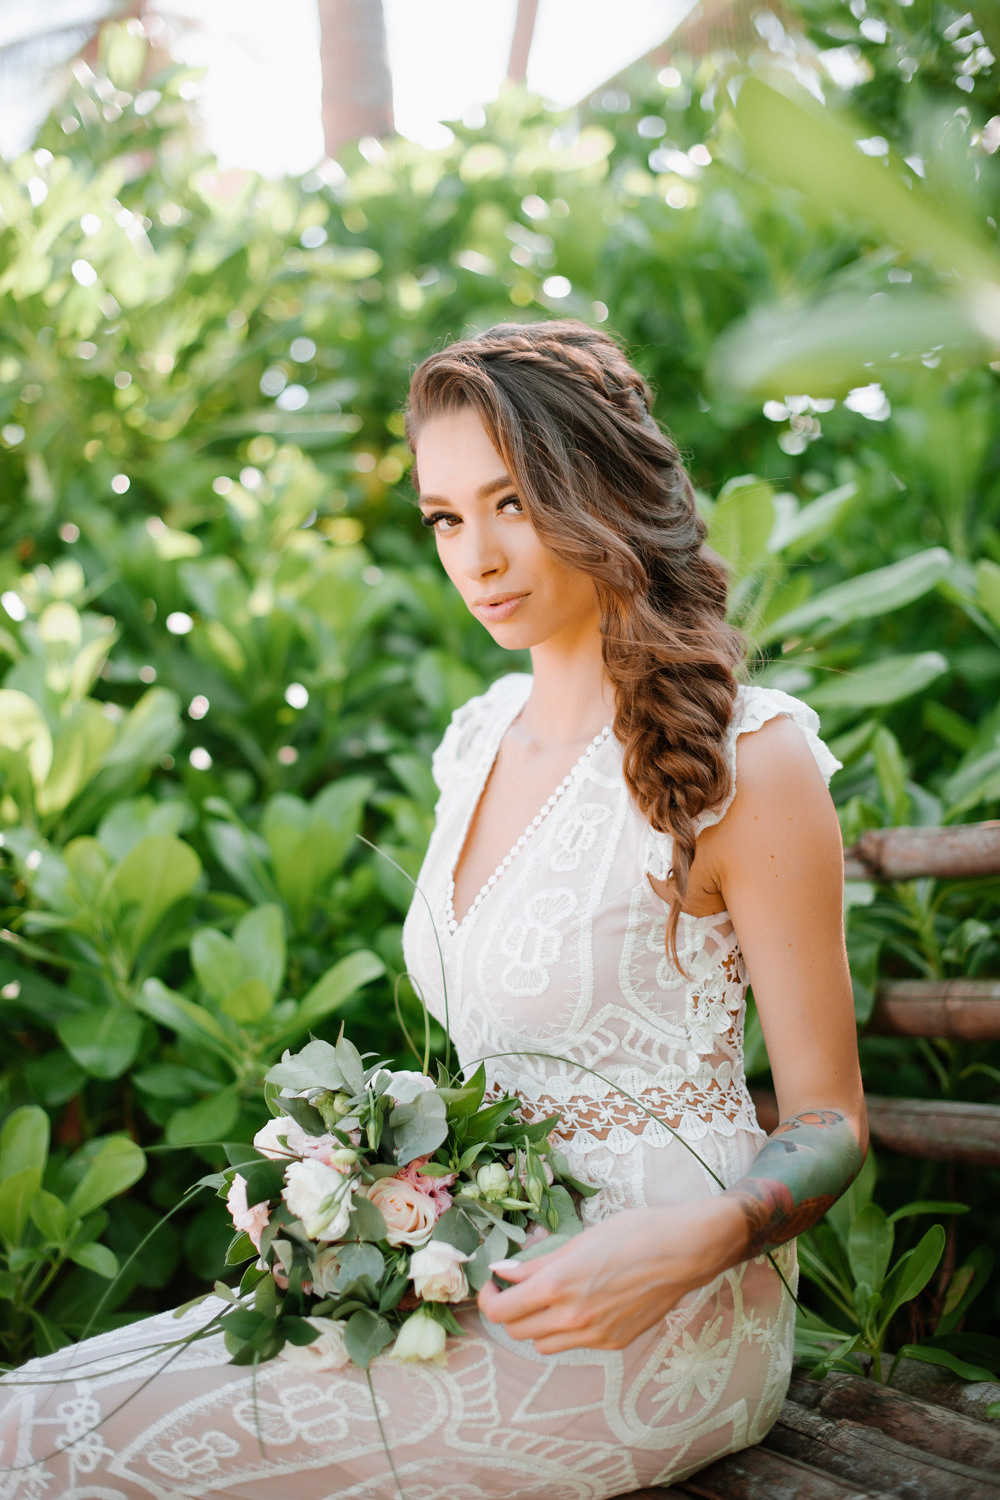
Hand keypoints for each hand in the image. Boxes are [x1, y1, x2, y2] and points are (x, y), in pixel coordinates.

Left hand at [476, 1197, 745, 1354]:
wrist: (683, 1251)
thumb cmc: (633, 1233)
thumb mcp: (579, 1239)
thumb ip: (538, 1262)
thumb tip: (504, 1271)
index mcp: (557, 1286)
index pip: (501, 1312)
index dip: (489, 1299)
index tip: (494, 1285)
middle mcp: (572, 1317)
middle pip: (517, 1331)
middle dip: (511, 1310)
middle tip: (517, 1288)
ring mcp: (594, 1335)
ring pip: (543, 1344)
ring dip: (536, 1324)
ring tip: (549, 1297)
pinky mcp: (614, 1342)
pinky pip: (575, 1344)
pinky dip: (567, 1329)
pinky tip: (583, 1303)